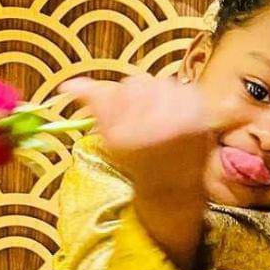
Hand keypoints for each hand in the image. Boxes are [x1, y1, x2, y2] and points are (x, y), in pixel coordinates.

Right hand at [60, 73, 211, 269]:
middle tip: (141, 116)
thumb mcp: (111, 139)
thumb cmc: (139, 162)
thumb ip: (94, 106)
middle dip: (136, 96)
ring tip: (159, 117)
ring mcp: (183, 119)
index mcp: (130, 134)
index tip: (123, 114)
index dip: (119, 99)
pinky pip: (183, 87)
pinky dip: (177, 98)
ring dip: (157, 95)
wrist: (174, 187)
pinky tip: (175, 116)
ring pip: (161, 82)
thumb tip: (68, 85)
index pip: (119, 89)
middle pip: (139, 82)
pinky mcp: (201, 115)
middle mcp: (157, 125)